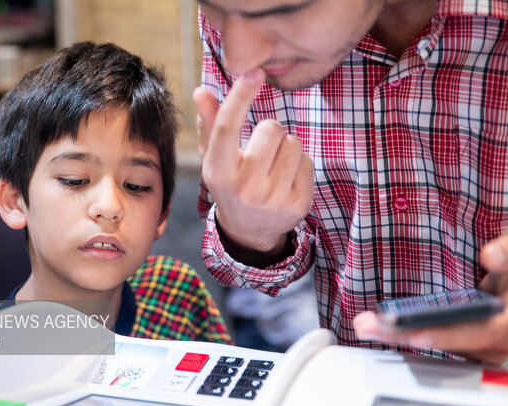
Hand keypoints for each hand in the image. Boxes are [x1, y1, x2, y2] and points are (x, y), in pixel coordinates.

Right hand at [193, 68, 313, 256]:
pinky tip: (285, 179)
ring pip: (293, 143)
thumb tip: (201, 91)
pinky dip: (298, 164)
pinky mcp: (298, 205)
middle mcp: (245, 187)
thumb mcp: (214, 159)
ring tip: (273, 166)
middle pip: (271, 128)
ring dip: (285, 148)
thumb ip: (209, 124)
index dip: (240, 96)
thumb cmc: (231, 184)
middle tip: (260, 150)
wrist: (249, 231)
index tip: (254, 72)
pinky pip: (307, 161)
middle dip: (268, 132)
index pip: (227, 128)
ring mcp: (273, 199)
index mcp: (218, 173)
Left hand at [354, 227, 507, 363]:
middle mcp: (497, 340)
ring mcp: (480, 344)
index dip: (447, 335)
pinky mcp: (465, 341)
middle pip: (447, 343)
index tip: (417, 334)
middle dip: (404, 335)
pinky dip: (407, 333)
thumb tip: (492, 256)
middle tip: (367, 326)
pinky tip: (381, 326)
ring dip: (399, 335)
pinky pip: (435, 340)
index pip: (479, 332)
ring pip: (437, 345)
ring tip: (365, 325)